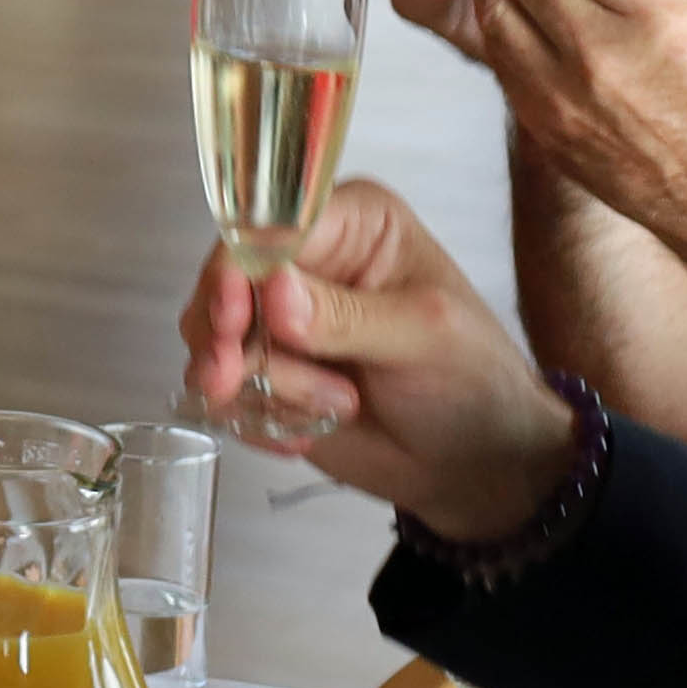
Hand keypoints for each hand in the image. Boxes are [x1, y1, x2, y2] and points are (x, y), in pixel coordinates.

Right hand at [178, 181, 572, 541]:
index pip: (266, 228)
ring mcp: (279, 321)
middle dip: (233, 340)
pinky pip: (222, 392)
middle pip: (222, 283)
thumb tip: (274, 291)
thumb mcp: (424, 336)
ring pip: (214, 341)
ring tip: (336, 406)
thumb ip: (348, 315)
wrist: (472, 463)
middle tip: (236, 381)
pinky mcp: (266, 374)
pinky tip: (311, 429)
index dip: (235, 270)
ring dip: (265, 385)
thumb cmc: (472, 381)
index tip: (230, 319)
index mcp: (350, 224)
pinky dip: (257, 416)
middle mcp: (304, 263)